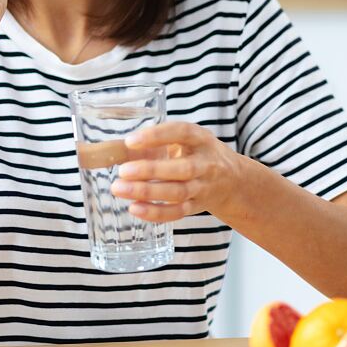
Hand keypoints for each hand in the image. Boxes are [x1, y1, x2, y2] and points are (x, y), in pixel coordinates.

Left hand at [111, 122, 246, 222]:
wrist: (232, 180)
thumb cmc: (197, 154)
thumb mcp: (183, 141)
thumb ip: (153, 144)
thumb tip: (113, 149)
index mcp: (201, 139)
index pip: (182, 133)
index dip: (157, 136)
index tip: (130, 141)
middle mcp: (206, 163)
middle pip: (181, 169)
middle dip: (150, 171)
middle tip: (122, 171)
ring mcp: (203, 187)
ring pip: (177, 193)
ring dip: (148, 192)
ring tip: (120, 189)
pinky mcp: (197, 206)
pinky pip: (177, 212)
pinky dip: (156, 213)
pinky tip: (135, 208)